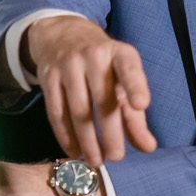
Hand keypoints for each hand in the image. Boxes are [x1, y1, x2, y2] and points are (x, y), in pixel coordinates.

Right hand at [24, 15, 157, 166]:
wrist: (63, 34)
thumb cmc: (103, 64)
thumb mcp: (123, 80)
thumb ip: (135, 115)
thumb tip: (148, 147)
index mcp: (120, 54)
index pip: (129, 69)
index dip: (135, 86)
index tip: (142, 105)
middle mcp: (94, 55)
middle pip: (102, 100)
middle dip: (110, 133)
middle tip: (115, 157)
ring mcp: (68, 64)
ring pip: (77, 110)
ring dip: (87, 140)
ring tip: (96, 161)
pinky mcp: (48, 76)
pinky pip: (56, 112)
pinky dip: (65, 136)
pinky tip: (75, 151)